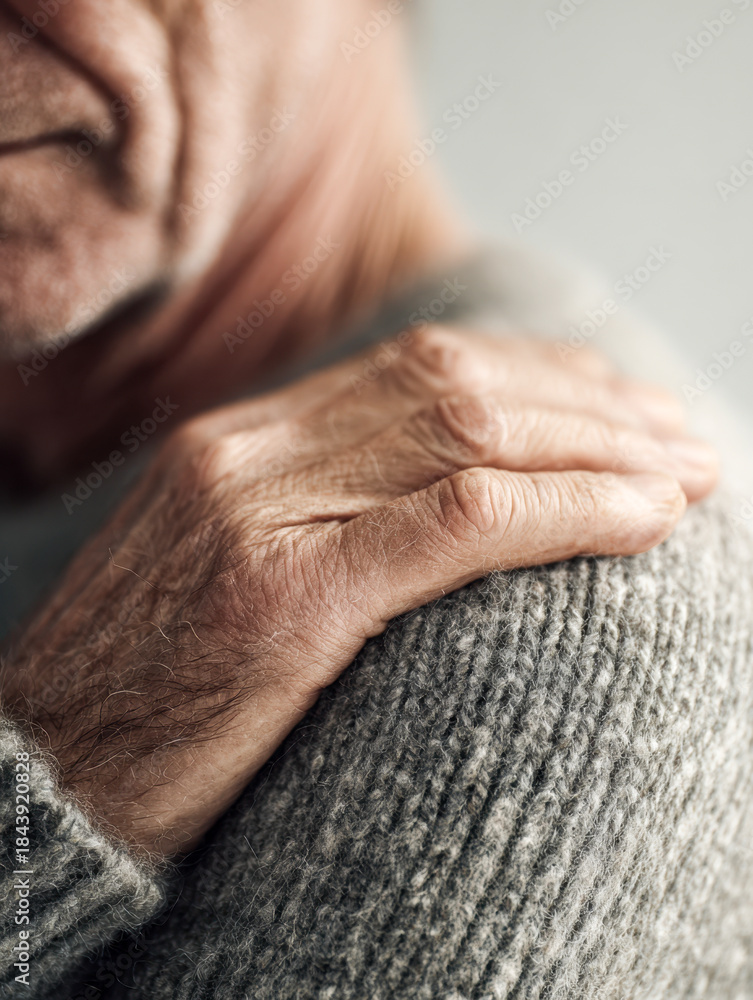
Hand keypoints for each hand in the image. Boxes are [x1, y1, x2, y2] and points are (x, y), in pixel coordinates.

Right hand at [0, 327, 716, 855]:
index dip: (539, 376)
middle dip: (592, 406)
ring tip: (687, 473)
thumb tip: (439, 506)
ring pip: (469, 438)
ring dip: (600, 451)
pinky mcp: (285, 593)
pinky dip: (563, 509)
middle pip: (459, 388)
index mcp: (236, 442)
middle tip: (683, 436)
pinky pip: (456, 520)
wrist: (49, 777)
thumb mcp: (230, 574)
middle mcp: (247, 454)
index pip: (419, 368)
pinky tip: (643, 519)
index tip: (619, 404)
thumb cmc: (150, 695)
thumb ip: (318, 517)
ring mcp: (260, 514)